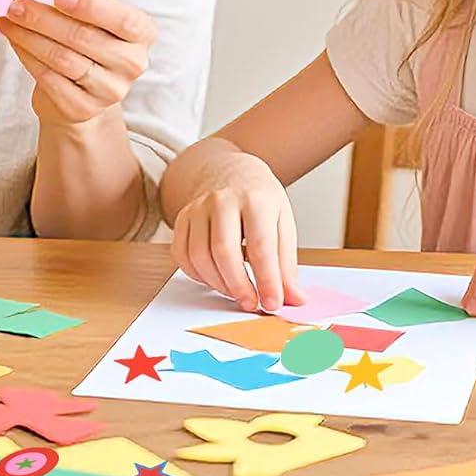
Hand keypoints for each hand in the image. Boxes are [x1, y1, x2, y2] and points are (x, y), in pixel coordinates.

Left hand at [0, 0, 155, 128]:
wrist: (82, 92)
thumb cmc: (86, 43)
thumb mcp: (86, 14)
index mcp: (142, 33)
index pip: (123, 19)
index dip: (91, 6)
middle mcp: (133, 63)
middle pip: (84, 38)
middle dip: (44, 18)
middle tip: (16, 4)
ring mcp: (110, 90)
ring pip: (63, 59)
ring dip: (29, 36)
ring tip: (8, 20)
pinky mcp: (83, 109)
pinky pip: (49, 79)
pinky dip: (27, 57)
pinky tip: (15, 42)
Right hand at [171, 152, 301, 312]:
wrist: (231, 172)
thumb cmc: (260, 200)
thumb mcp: (283, 223)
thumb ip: (287, 263)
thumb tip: (294, 298)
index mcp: (256, 199)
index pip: (260, 246)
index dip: (267, 280)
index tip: (273, 304)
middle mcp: (223, 200)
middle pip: (224, 251)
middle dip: (238, 286)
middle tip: (251, 304)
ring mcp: (198, 207)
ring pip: (200, 256)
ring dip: (218, 284)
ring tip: (237, 292)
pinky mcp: (182, 218)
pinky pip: (183, 255)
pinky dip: (198, 275)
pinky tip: (215, 278)